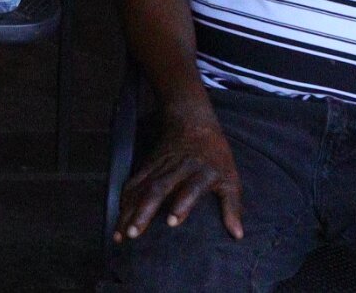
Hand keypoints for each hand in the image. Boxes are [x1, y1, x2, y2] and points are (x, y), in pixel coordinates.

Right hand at [114, 103, 243, 241]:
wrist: (191, 121)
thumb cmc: (215, 154)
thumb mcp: (231, 177)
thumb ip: (233, 206)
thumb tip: (237, 235)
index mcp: (200, 172)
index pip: (190, 188)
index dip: (181, 204)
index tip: (171, 222)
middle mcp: (177, 169)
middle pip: (157, 190)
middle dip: (143, 212)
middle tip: (132, 233)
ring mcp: (159, 166)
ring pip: (141, 188)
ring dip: (128, 210)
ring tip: (120, 233)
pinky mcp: (147, 164)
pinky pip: (133, 183)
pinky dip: (124, 199)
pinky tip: (118, 214)